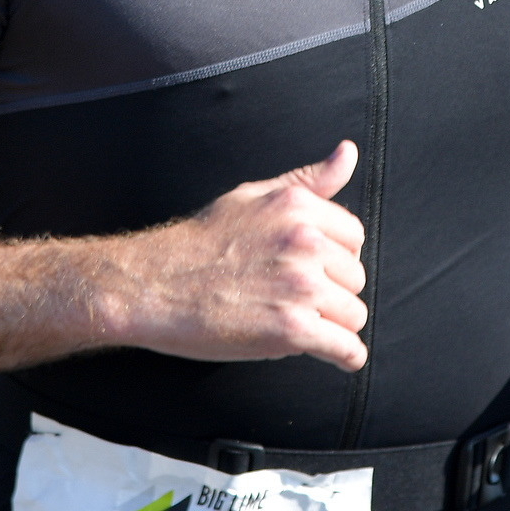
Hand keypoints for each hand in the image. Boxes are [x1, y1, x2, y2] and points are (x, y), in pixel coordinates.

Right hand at [104, 140, 368, 370]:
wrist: (153, 285)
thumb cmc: (201, 242)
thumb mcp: (254, 196)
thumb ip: (309, 180)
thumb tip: (349, 153)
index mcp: (298, 208)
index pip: (353, 236)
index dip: (335, 256)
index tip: (314, 270)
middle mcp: (305, 242)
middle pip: (356, 277)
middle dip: (333, 291)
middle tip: (298, 300)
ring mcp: (300, 286)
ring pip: (354, 314)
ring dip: (336, 325)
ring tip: (308, 326)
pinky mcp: (291, 329)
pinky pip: (344, 347)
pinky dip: (346, 356)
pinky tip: (342, 357)